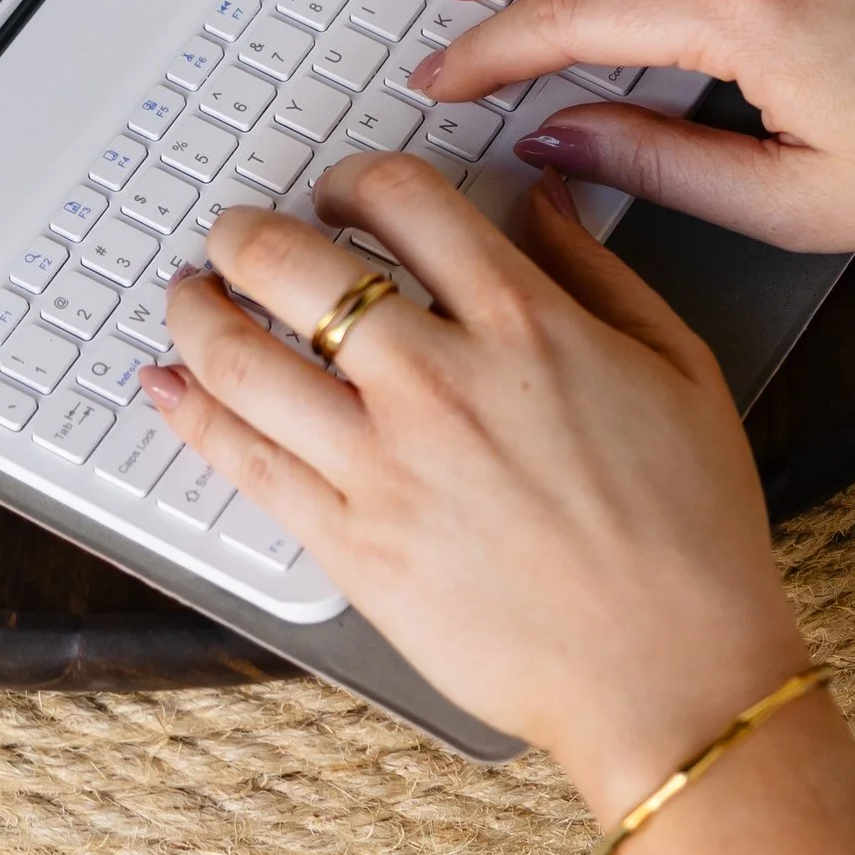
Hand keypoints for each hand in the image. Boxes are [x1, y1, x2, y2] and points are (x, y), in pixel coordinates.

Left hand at [145, 157, 807, 816]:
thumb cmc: (688, 534)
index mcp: (523, 324)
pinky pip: (241, 459)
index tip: (339, 193)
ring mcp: (384, 464)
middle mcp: (438, 381)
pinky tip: (166, 387)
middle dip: (246, 232)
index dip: (352, 178)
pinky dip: (188, 412)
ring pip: (243, 357)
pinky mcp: (351, 543)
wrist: (667, 676)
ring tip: (186, 297)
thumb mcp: (677, 365)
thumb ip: (595, 269)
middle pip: (293, 263)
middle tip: (235, 235)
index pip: (402, 199)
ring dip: (195, 311)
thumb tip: (539, 201)